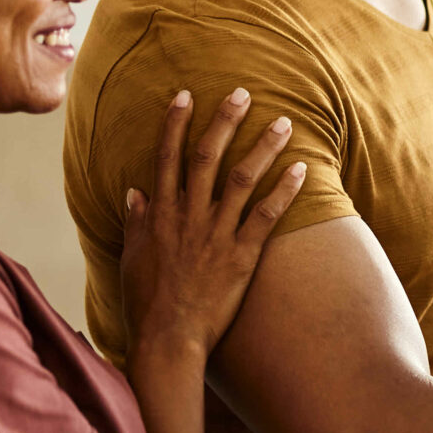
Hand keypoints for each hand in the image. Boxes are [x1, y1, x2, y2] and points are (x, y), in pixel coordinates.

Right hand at [119, 89, 307, 362]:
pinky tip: (300, 169)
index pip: (166, 158)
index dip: (176, 124)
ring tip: (283, 122)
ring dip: (262, 147)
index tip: (185, 95)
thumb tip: (134, 191)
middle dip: (224, 122)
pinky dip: (284, 191)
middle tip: (242, 93)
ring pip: (240, 179)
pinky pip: (266, 216)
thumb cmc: (147, 301)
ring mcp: (215, 234)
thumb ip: (135, 221)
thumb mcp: (132, 258)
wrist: (167, 339)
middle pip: (207, 158)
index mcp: (159, 215)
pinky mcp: (241, 255)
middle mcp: (187, 217)